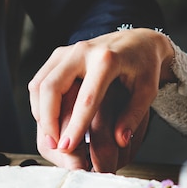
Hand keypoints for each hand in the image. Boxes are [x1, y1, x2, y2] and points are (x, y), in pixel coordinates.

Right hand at [29, 28, 173, 163]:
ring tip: (51, 138)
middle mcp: (82, 52)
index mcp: (106, 60)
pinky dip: (39, 104)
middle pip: (51, 87)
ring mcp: (67, 51)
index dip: (75, 125)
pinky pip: (39, 81)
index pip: (86, 98)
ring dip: (40, 114)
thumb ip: (134, 115)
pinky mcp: (58, 56)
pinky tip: (49, 122)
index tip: (68, 147)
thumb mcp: (148, 91)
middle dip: (48, 120)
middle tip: (54, 145)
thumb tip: (120, 140)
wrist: (137, 40)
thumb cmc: (144, 66)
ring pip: (39, 84)